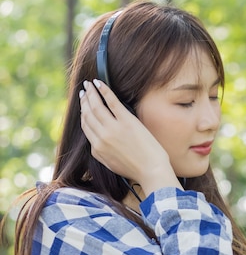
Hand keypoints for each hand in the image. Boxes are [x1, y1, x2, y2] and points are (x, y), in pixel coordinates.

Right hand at [79, 79, 178, 193]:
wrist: (152, 171)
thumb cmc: (136, 169)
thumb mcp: (111, 165)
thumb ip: (100, 153)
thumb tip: (95, 144)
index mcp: (97, 148)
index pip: (85, 126)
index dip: (83, 113)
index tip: (83, 104)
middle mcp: (102, 136)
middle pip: (88, 114)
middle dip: (84, 100)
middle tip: (84, 90)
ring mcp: (114, 128)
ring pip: (96, 106)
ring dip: (91, 93)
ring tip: (89, 85)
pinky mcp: (127, 121)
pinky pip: (112, 102)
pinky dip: (104, 91)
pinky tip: (99, 83)